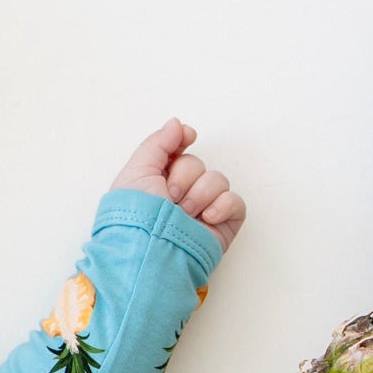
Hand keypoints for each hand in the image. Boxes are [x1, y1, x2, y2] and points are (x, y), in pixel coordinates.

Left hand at [111, 119, 244, 250]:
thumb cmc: (137, 215)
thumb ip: (158, 143)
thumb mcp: (137, 171)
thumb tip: (177, 124)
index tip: (184, 140)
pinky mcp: (222, 224)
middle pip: (197, 164)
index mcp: (158, 181)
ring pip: (218, 180)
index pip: (178, 153)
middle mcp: (180, 194)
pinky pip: (235, 201)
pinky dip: (223, 206)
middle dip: (184, 178)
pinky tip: (206, 218)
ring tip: (184, 214)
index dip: (181, 144)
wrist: (151, 249)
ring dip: (200, 194)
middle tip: (169, 198)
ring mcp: (203, 209)